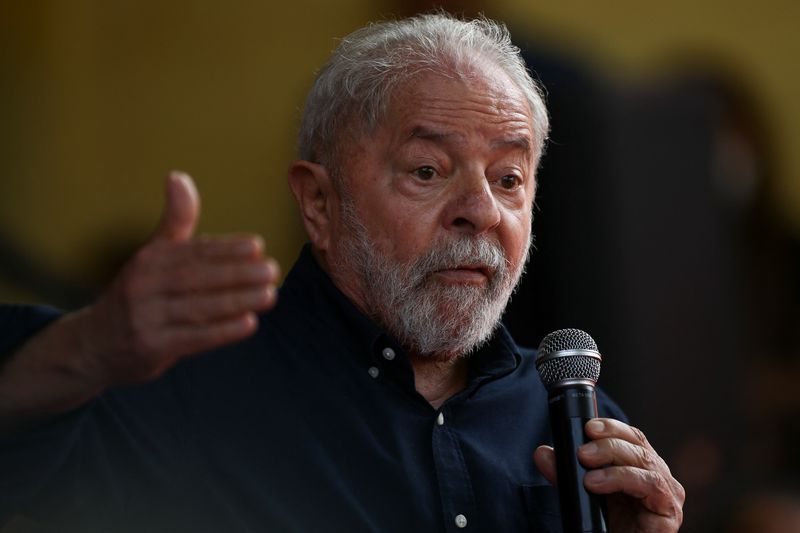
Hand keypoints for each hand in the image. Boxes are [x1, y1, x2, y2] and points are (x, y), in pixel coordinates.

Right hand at [74, 171, 279, 386]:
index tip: (258, 246)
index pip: (192, 251)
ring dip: (237, 301)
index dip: (225, 248)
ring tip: (269, 295)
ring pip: (198, 308)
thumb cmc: (139, 293)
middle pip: (196, 278)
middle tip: (272, 271)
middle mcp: (144, 286)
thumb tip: (178, 176)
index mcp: (149, 260)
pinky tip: (249, 323)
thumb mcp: (152, 254)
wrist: (95, 344)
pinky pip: (192, 338)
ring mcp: (146, 318)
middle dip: (237, 274)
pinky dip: (222, 332)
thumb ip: (174, 220)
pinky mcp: (151, 347)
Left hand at [534, 418, 684, 532]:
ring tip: (587, 474)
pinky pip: (650, 485)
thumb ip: (565, 473)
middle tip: (581, 453)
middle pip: (638, 446)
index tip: (588, 427)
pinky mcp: (668, 514)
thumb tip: (543, 453)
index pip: (632, 437)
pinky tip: (598, 484)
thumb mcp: (583, 493)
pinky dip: (621, 478)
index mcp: (641, 467)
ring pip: (645, 462)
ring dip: (612, 461)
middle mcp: (658, 478)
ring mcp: (667, 495)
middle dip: (607, 444)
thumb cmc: (605, 524)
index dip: (611, 427)